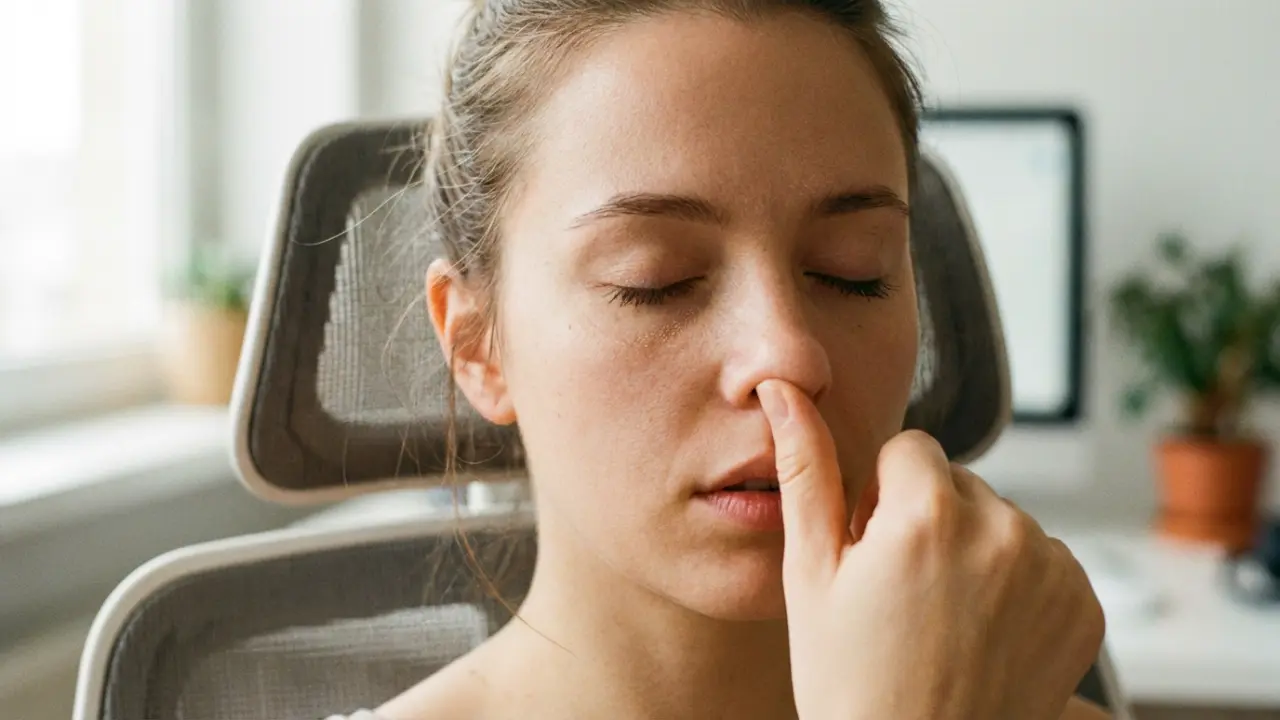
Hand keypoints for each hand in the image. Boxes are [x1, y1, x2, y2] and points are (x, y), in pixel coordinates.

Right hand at [757, 379, 1104, 719]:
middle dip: (931, 517)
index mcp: (930, 512)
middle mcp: (1005, 530)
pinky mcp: (1083, 606)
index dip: (882, 495)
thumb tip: (785, 390)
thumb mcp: (811, 575)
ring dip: (975, 548)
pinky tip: (981, 631)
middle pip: (960, 481)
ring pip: (1002, 520)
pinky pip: (1044, 560)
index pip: (912, 447)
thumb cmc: (847, 679)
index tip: (873, 549)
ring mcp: (1053, 570)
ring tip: (941, 616)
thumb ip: (807, 471)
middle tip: (902, 590)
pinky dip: (1016, 584)